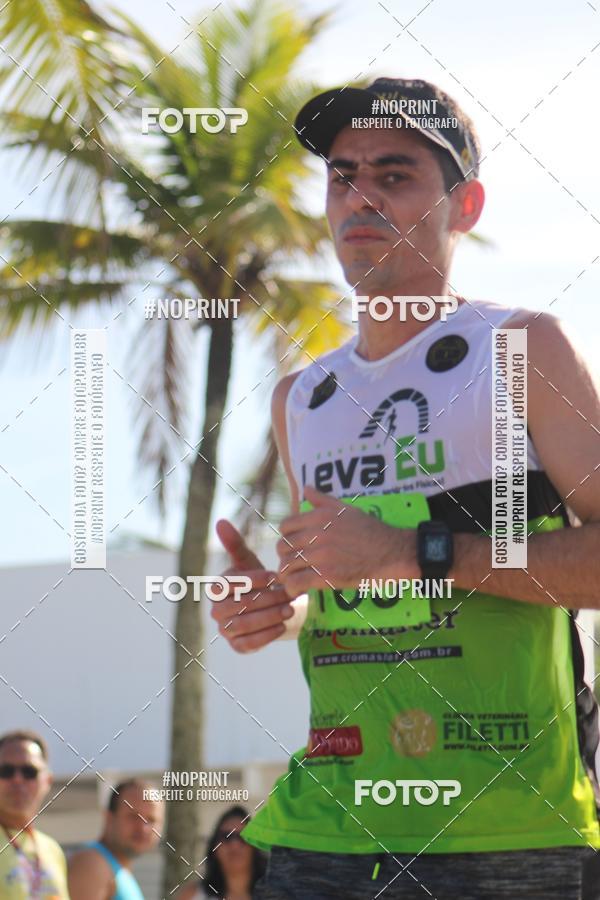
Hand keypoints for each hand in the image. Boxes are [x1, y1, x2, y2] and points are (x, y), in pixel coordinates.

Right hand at [213, 519, 295, 652]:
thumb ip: (235, 544)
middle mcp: (217, 610)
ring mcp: (225, 629)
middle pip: (238, 606)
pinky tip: (284, 625)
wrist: (272, 606)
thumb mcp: (249, 561)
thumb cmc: (259, 581)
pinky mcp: (238, 646)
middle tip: (288, 594)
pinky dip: (267, 635)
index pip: (228, 584)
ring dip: (269, 617)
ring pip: (243, 624)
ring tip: (290, 609)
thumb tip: (220, 521)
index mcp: (216, 587)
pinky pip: (249, 644)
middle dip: (266, 599)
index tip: (274, 576)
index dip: (252, 580)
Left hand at [276, 486, 417, 596]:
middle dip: (285, 556)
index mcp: (319, 516)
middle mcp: (317, 534)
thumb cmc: (371, 530)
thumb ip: (323, 500)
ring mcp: (321, 555)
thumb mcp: (347, 509)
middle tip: (293, 563)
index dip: (286, 537)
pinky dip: (293, 587)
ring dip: (287, 574)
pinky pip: (296, 582)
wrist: (391, 553)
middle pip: (283, 547)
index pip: (285, 526)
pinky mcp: (326, 576)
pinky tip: (298, 589)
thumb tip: (307, 488)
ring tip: (294, 577)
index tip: (293, 545)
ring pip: (287, 565)